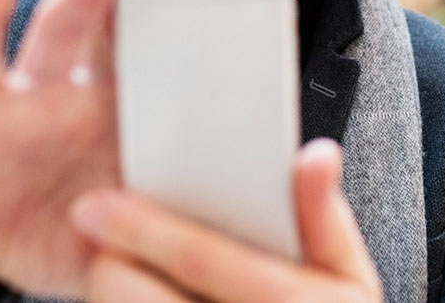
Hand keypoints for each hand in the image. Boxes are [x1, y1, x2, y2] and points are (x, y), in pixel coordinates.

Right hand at [0, 0, 185, 295]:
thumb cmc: (58, 230)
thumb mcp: (125, 234)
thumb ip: (174, 229)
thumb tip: (259, 247)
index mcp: (127, 117)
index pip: (172, 51)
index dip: (203, 11)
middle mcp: (83, 92)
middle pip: (121, 24)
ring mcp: (30, 94)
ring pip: (62, 29)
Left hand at [69, 138, 383, 301]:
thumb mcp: (347, 277)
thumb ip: (324, 217)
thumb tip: (316, 156)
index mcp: (290, 302)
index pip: (201, 258)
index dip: (145, 227)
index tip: (97, 202)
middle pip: (136, 296)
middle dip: (108, 260)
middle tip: (99, 231)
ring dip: (110, 288)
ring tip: (120, 263)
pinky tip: (143, 290)